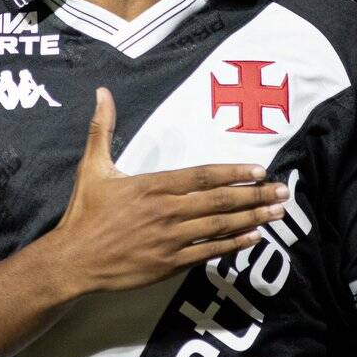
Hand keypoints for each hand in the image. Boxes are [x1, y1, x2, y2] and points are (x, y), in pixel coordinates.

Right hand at [51, 86, 288, 294]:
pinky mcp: (169, 264)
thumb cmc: (85, 213)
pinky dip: (232, 245)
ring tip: (276, 213)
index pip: (201, 176)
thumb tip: (102, 93)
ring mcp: (170, 240)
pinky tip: (252, 239)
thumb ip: (102, 128)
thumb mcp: (91, 166)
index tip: (258, 171)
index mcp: (152, 186)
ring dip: (251, 219)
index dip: (233, 174)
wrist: (74, 259)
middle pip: (219, 202)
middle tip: (282, 192)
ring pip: (219, 228)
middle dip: (254, 196)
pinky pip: (208, 253)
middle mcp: (166, 212)